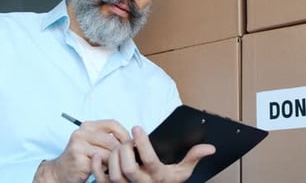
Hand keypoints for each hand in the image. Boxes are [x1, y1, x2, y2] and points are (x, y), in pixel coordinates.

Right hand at [34, 120, 130, 182]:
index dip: (124, 134)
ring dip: (113, 162)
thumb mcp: (94, 143)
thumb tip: (134, 140)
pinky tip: (103, 170)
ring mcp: (78, 146)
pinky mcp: (78, 160)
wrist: (60, 172)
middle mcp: (81, 133)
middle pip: (111, 140)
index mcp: (87, 126)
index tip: (131, 144)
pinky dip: (105, 169)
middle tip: (124, 160)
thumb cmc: (82, 157)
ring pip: (108, 153)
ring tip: (112, 166)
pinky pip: (101, 164)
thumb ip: (109, 138)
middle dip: (120, 152)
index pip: (112, 124)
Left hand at [92, 126, 215, 182]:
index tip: (138, 129)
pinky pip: (100, 179)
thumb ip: (193, 158)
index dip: (142, 143)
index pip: (149, 160)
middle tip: (127, 139)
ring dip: (113, 156)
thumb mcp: (182, 173)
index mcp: (157, 177)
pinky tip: (99, 155)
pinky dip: (96, 166)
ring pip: (114, 173)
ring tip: (118, 147)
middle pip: (127, 167)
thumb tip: (210, 147)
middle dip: (125, 149)